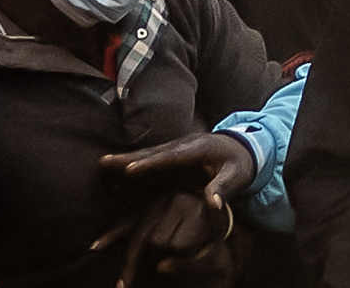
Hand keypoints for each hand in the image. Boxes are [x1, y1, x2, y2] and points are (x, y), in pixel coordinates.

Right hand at [101, 124, 257, 275]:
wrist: (246, 147)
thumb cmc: (241, 163)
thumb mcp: (237, 176)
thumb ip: (223, 188)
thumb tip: (213, 204)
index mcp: (198, 149)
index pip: (170, 157)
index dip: (150, 164)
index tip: (130, 170)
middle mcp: (184, 146)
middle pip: (152, 153)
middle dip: (128, 158)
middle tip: (104, 162)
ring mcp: (177, 149)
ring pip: (148, 155)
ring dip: (126, 160)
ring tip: (103, 164)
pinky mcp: (174, 157)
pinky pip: (151, 161)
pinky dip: (134, 165)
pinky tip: (117, 173)